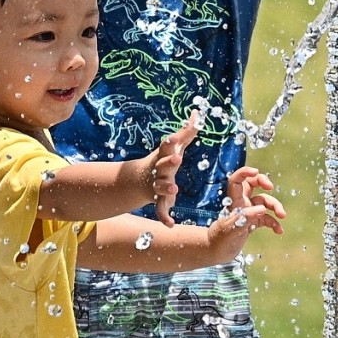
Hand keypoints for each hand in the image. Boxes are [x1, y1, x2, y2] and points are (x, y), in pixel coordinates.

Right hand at [150, 112, 198, 226]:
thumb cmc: (162, 161)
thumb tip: (198, 112)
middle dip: (168, 162)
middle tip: (177, 158)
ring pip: (160, 187)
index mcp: (163, 157)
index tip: (173, 138)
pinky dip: (164, 217)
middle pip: (163, 165)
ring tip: (174, 189)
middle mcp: (158, 170)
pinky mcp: (158, 200)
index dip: (170, 143)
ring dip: (166, 188)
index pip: (166, 148)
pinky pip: (160, 209)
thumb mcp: (173, 147)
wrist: (139, 180)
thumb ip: (186, 131)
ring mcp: (156, 185)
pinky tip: (170, 224)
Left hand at [208, 167, 286, 257]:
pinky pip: (267, 218)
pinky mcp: (253, 223)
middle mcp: (241, 204)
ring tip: (282, 216)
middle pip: (252, 184)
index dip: (245, 173)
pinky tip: (278, 231)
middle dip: (263, 181)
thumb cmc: (219, 241)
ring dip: (275, 206)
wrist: (217, 253)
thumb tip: (261, 209)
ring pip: (264, 202)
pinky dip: (274, 223)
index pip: (236, 181)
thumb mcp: (231, 231)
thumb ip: (245, 219)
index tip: (256, 172)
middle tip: (271, 187)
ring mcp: (248, 213)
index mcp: (233, 202)